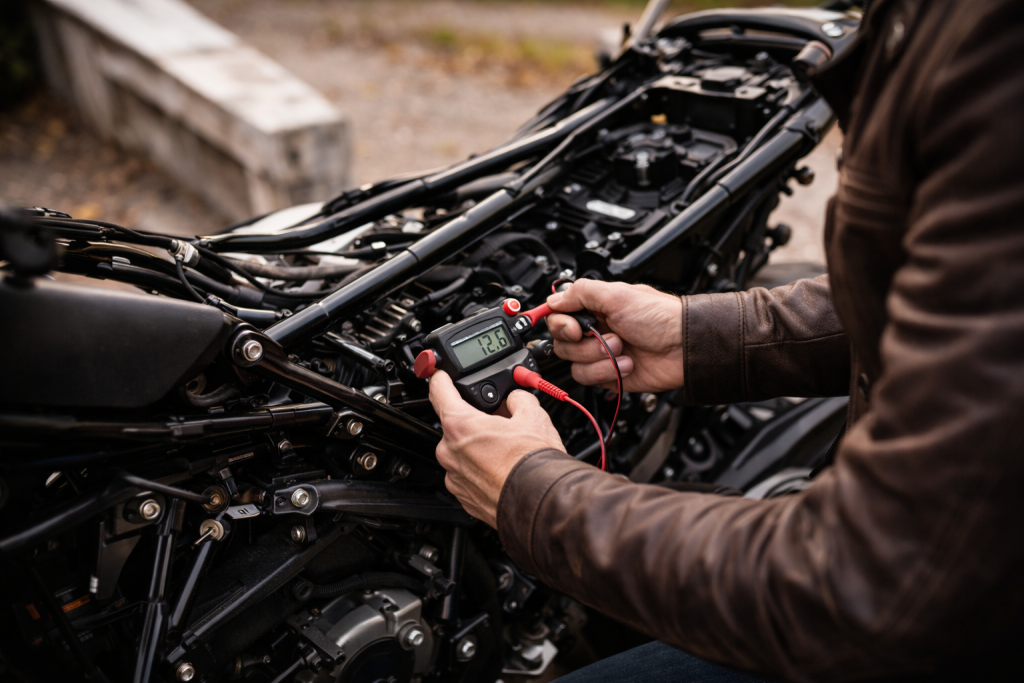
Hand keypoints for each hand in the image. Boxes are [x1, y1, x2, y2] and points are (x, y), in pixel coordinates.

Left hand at [429, 371, 564, 527]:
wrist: (542, 502)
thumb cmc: (534, 463)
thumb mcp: (533, 415)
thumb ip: (518, 399)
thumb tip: (516, 399)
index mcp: (459, 425)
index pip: (439, 391)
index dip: (440, 377)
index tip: (440, 374)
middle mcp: (450, 452)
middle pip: (455, 426)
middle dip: (475, 421)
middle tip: (500, 424)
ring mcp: (455, 478)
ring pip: (462, 453)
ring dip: (479, 448)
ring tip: (507, 451)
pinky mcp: (464, 498)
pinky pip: (468, 475)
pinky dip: (482, 470)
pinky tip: (503, 469)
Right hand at [547, 279, 683, 392]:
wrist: (685, 346)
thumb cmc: (660, 317)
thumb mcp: (617, 295)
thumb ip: (580, 293)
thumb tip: (554, 300)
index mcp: (595, 308)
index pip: (559, 317)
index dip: (562, 325)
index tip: (574, 328)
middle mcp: (595, 330)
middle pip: (563, 343)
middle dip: (586, 344)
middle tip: (610, 336)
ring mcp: (602, 354)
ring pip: (575, 364)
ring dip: (599, 359)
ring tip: (623, 350)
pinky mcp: (609, 375)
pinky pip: (590, 380)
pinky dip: (608, 372)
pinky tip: (628, 365)